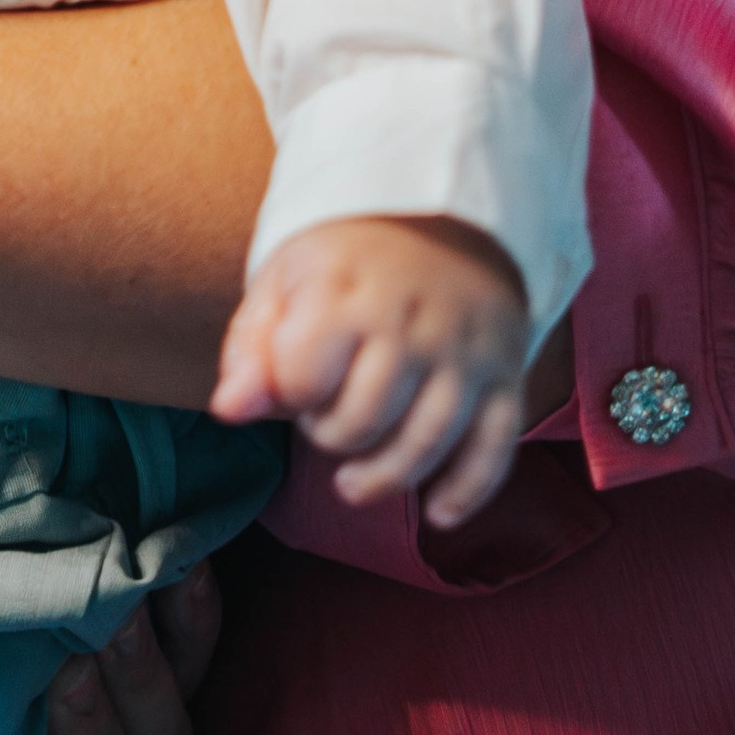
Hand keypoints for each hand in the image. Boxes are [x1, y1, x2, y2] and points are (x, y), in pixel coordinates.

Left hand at [212, 213, 528, 528]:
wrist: (446, 221)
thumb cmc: (348, 263)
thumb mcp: (285, 280)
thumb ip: (251, 347)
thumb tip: (229, 412)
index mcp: (344, 286)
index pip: (304, 375)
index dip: (289, 394)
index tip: (296, 380)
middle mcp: (412, 318)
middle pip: (365, 418)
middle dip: (332, 437)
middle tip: (326, 421)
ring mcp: (464, 349)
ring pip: (426, 441)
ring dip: (384, 479)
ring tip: (351, 484)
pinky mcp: (505, 375)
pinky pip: (495, 448)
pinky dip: (466, 491)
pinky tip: (436, 513)